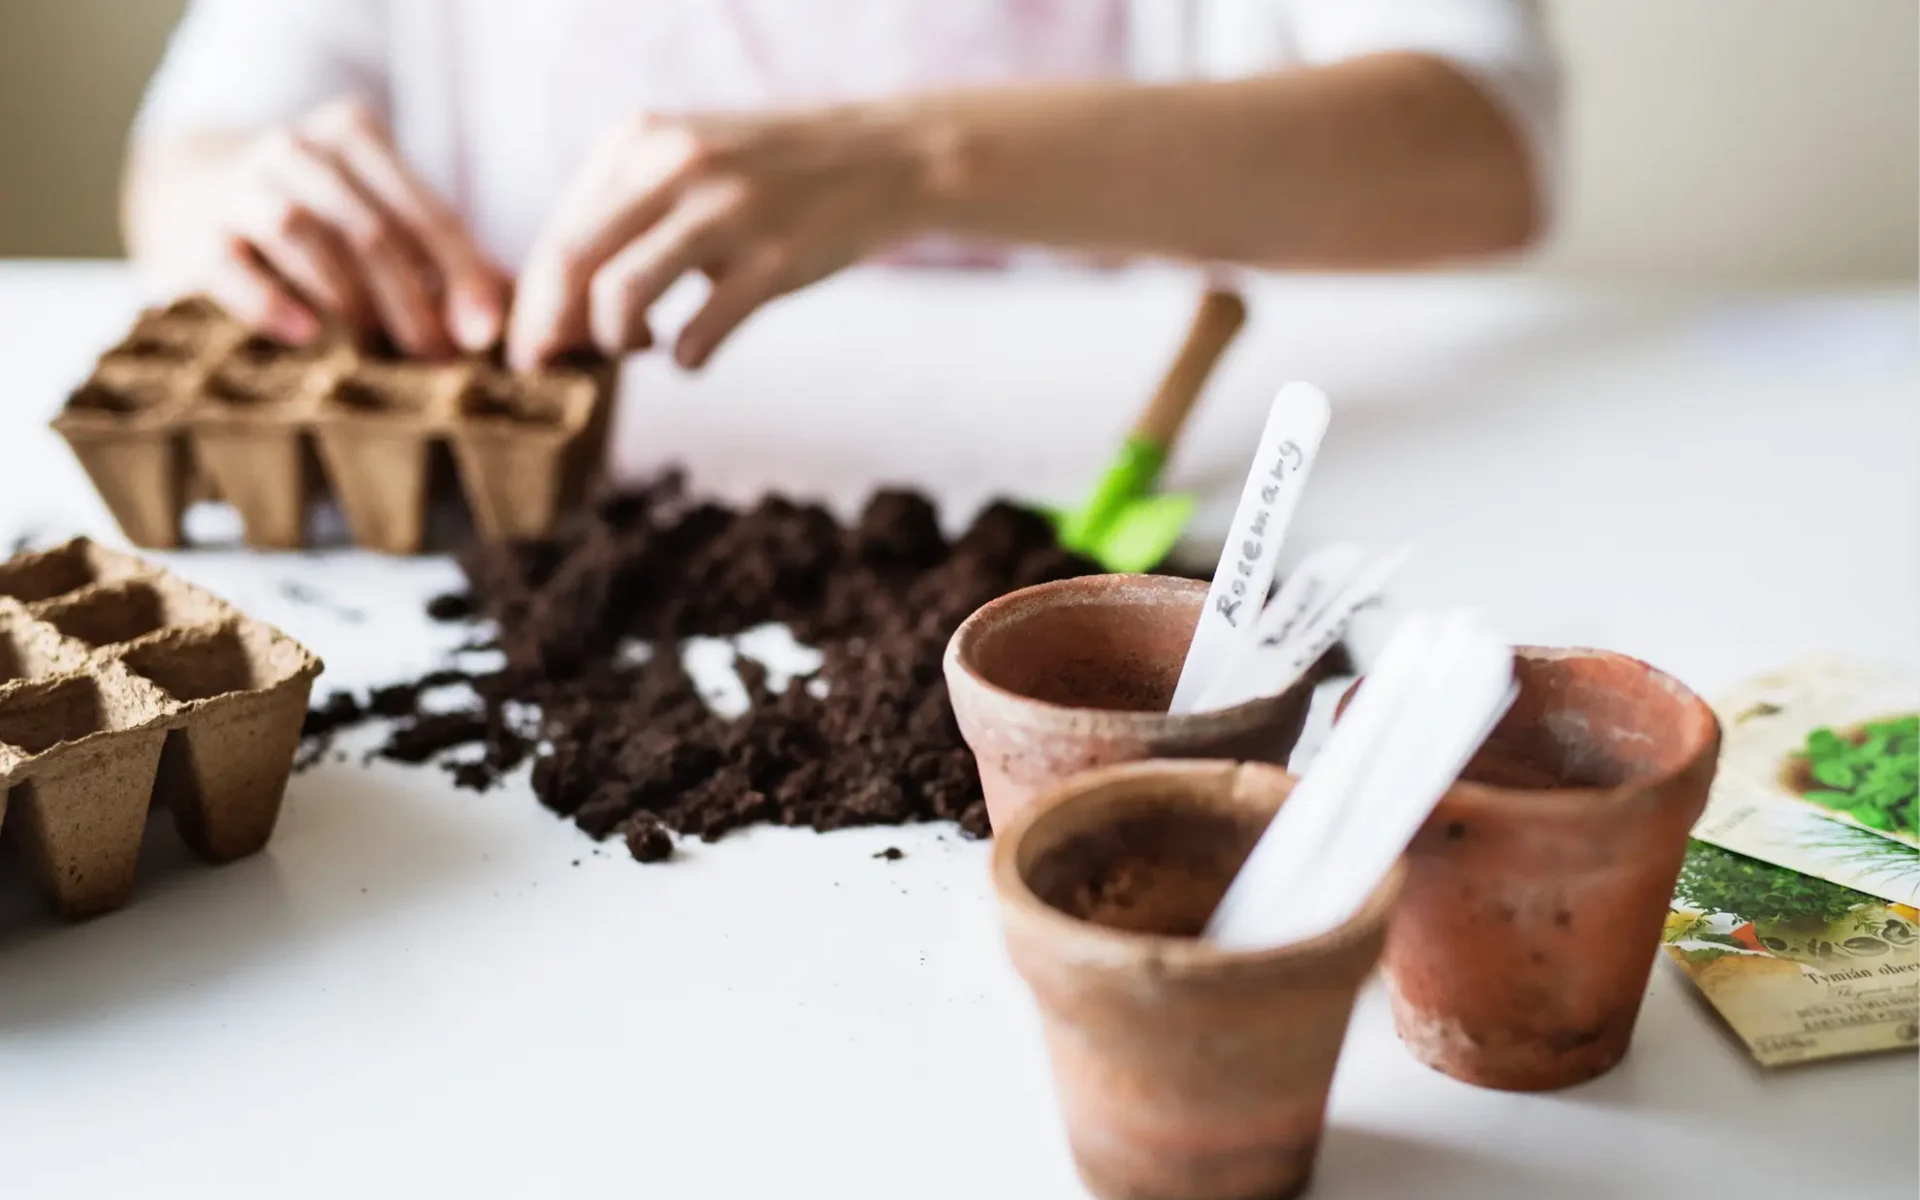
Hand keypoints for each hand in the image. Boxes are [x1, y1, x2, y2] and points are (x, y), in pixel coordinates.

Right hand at [193, 98, 506, 354]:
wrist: (194, 192)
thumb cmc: (321, 223)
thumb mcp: (379, 218)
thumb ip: (438, 259)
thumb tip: (495, 325)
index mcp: (356, 137)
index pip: (424, 210)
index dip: (460, 274)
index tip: (483, 334)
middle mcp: (297, 147)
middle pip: (368, 227)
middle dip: (411, 300)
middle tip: (435, 358)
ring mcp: (240, 184)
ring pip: (300, 230)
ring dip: (348, 297)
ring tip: (377, 348)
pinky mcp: (194, 231)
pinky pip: (229, 264)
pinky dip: (268, 299)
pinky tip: (304, 333)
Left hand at [508, 107, 927, 370]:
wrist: (881, 159)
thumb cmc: (771, 175)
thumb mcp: (687, 159)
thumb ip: (625, 210)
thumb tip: (558, 299)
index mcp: (640, 139)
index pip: (558, 231)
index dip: (534, 302)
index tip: (536, 344)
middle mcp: (674, 164)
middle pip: (569, 264)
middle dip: (550, 330)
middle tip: (556, 367)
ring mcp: (727, 211)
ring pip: (618, 296)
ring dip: (616, 341)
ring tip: (641, 345)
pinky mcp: (775, 259)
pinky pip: (699, 331)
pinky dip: (686, 358)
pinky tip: (694, 354)